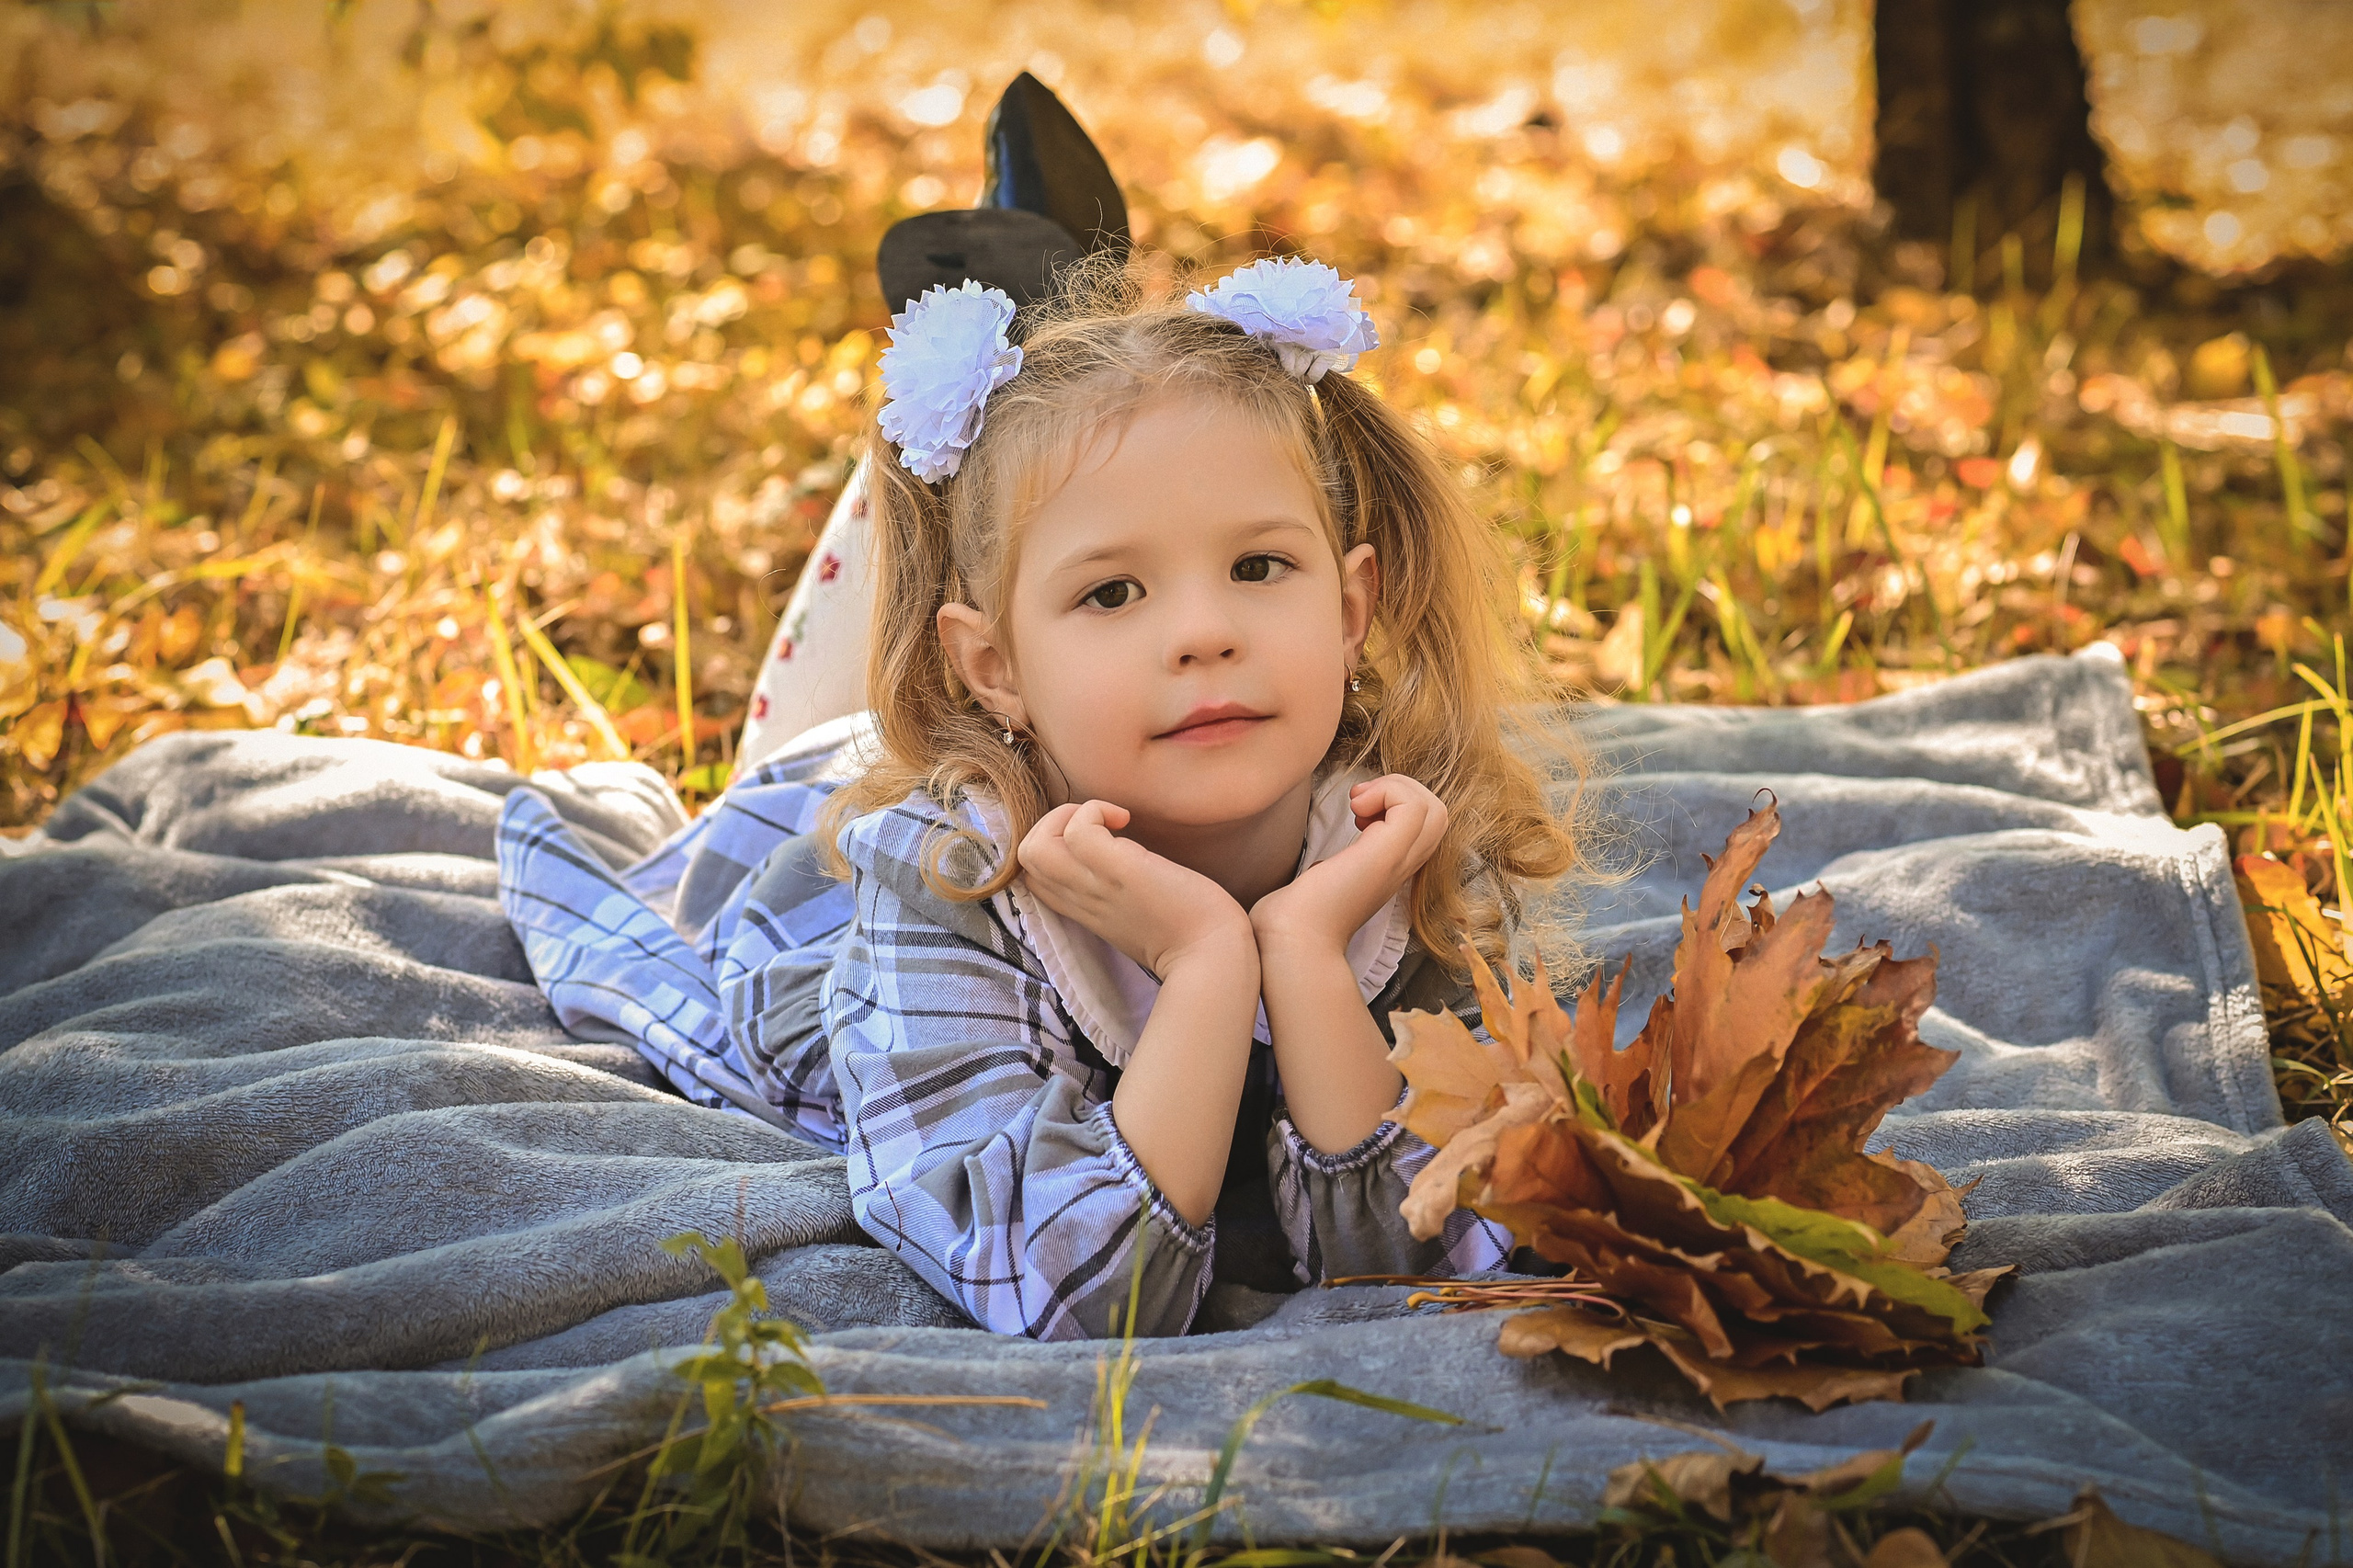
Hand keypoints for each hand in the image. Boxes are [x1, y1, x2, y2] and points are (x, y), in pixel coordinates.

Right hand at [1018, 800, 1255, 979]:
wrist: (1214, 958)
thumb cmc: (1192, 934)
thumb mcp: (1141, 912)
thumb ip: (1120, 891)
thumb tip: (1123, 850)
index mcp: (1085, 911)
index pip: (1035, 878)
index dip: (1053, 846)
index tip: (1096, 842)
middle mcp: (1082, 900)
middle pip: (1024, 859)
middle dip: (1052, 824)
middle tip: (1099, 826)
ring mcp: (1095, 887)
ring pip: (1033, 847)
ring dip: (1064, 816)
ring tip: (1107, 820)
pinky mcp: (1118, 871)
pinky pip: (1077, 831)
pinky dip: (1094, 811)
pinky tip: (1126, 819)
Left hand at [1250, 775, 1447, 958]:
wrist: (1291, 942)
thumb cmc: (1294, 920)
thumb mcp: (1320, 884)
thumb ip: (1329, 871)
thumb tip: (1320, 867)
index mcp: (1388, 870)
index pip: (1423, 827)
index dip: (1395, 804)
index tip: (1357, 813)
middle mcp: (1400, 867)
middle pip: (1437, 814)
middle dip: (1399, 790)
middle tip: (1359, 802)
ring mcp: (1396, 862)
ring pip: (1434, 808)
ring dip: (1396, 789)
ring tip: (1359, 803)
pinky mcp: (1385, 856)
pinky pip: (1413, 806)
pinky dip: (1387, 791)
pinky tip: (1356, 807)